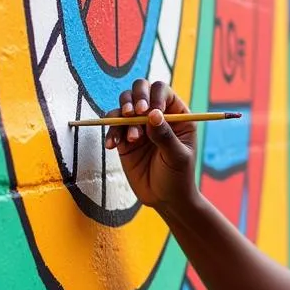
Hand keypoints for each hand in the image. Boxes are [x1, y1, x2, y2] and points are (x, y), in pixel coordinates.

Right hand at [104, 80, 197, 210]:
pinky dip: (110, 131)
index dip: (153, 96)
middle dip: (134, 98)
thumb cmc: (178, 177)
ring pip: (124, 105)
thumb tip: (152, 113)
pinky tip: (113, 145)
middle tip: (133, 114)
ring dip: (123, 117)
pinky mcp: (124, 138)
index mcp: (177, 115)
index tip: (149, 111)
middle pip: (140, 90)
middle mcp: (156, 115)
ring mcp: (139, 125)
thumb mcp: (177, 157)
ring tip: (132, 140)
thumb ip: (165, 136)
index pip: (162, 91)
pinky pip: (113, 126)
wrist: (164, 199)